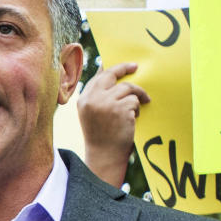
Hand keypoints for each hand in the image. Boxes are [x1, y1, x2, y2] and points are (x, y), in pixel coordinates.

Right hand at [78, 62, 149, 187]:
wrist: (104, 155)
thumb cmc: (101, 136)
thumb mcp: (92, 114)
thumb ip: (98, 96)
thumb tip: (108, 72)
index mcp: (84, 99)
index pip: (98, 77)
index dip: (111, 69)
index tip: (124, 65)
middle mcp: (93, 98)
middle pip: (111, 74)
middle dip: (125, 68)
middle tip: (136, 67)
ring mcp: (106, 103)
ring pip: (127, 88)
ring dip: (135, 98)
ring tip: (136, 109)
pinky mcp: (120, 109)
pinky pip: (134, 101)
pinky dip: (137, 109)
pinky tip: (132, 120)